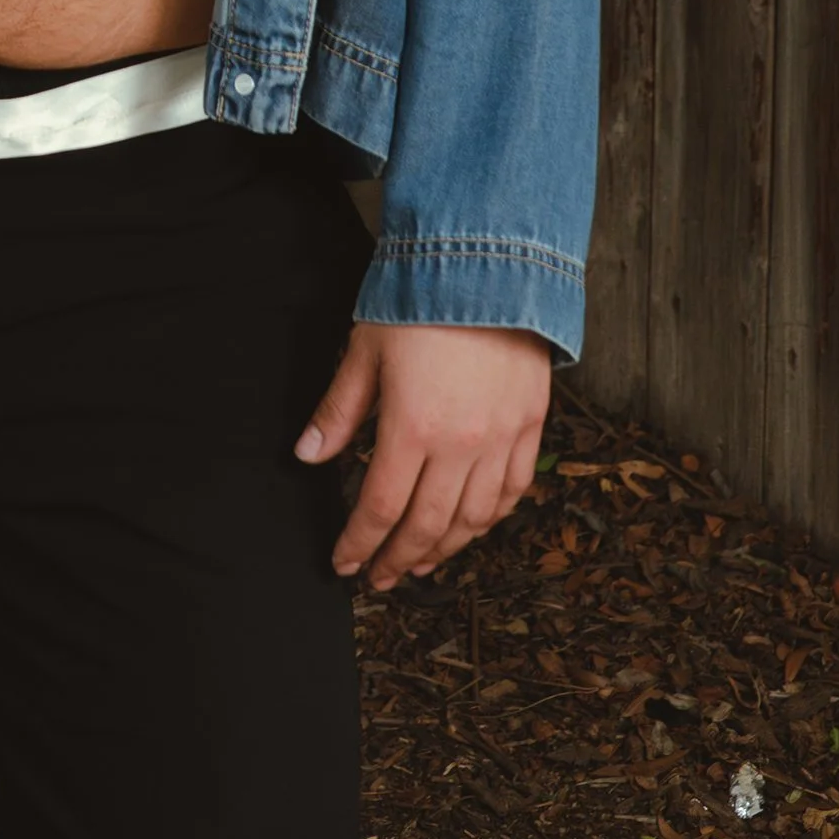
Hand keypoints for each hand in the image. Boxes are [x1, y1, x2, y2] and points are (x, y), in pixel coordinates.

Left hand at [297, 320, 549, 587]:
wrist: (489, 261)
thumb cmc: (418, 301)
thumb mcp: (364, 350)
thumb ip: (339, 410)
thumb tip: (308, 455)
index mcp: (412, 428)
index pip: (379, 507)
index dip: (359, 543)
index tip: (345, 564)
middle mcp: (460, 445)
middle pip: (427, 525)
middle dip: (398, 558)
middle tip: (380, 578)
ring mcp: (500, 438)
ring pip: (474, 518)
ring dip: (446, 548)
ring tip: (422, 561)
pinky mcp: (529, 424)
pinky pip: (513, 489)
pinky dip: (492, 517)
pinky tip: (473, 525)